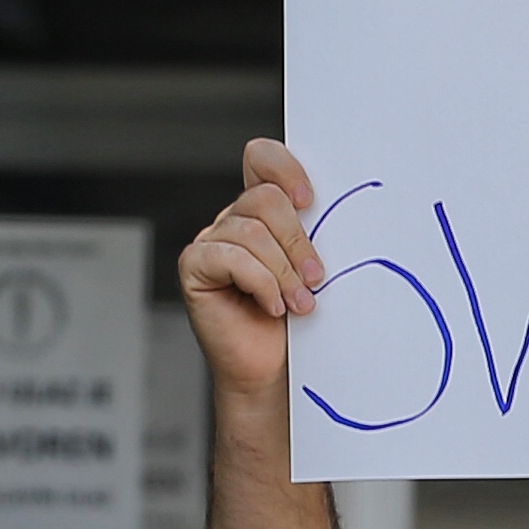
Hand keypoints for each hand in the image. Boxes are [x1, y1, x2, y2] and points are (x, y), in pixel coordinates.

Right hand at [179, 139, 327, 398]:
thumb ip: (313, 234)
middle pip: (264, 198)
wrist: (274, 370)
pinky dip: (261, 284)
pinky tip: (273, 307)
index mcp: (262, 210)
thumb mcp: (313, 269)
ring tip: (300, 303)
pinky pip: (230, 258)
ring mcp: (211, 242)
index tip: (311, 201)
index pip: (262, 158)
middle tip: (316, 279)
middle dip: (298, 241)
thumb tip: (333, 210)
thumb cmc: (297, 322)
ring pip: (251, 231)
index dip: (285, 168)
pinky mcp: (195, 267)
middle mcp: (233, 219)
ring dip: (284, 271)